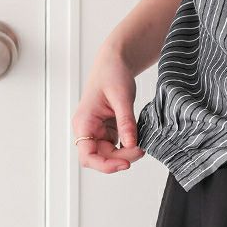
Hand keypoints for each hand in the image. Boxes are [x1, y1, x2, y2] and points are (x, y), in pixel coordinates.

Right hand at [71, 43, 145, 174]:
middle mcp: (88, 130)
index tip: (125, 164)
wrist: (115, 61)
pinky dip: (128, 145)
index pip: (88, 156)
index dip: (105, 165)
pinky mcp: (108, 128)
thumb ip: (126, 122)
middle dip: (121, 158)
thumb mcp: (122, 97)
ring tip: (142, 144)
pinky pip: (117, 144)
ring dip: (125, 153)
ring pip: (110, 153)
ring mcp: (98, 130)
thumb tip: (131, 145)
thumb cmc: (113, 74)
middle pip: (101, 157)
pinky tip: (138, 139)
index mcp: (84, 123)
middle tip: (141, 150)